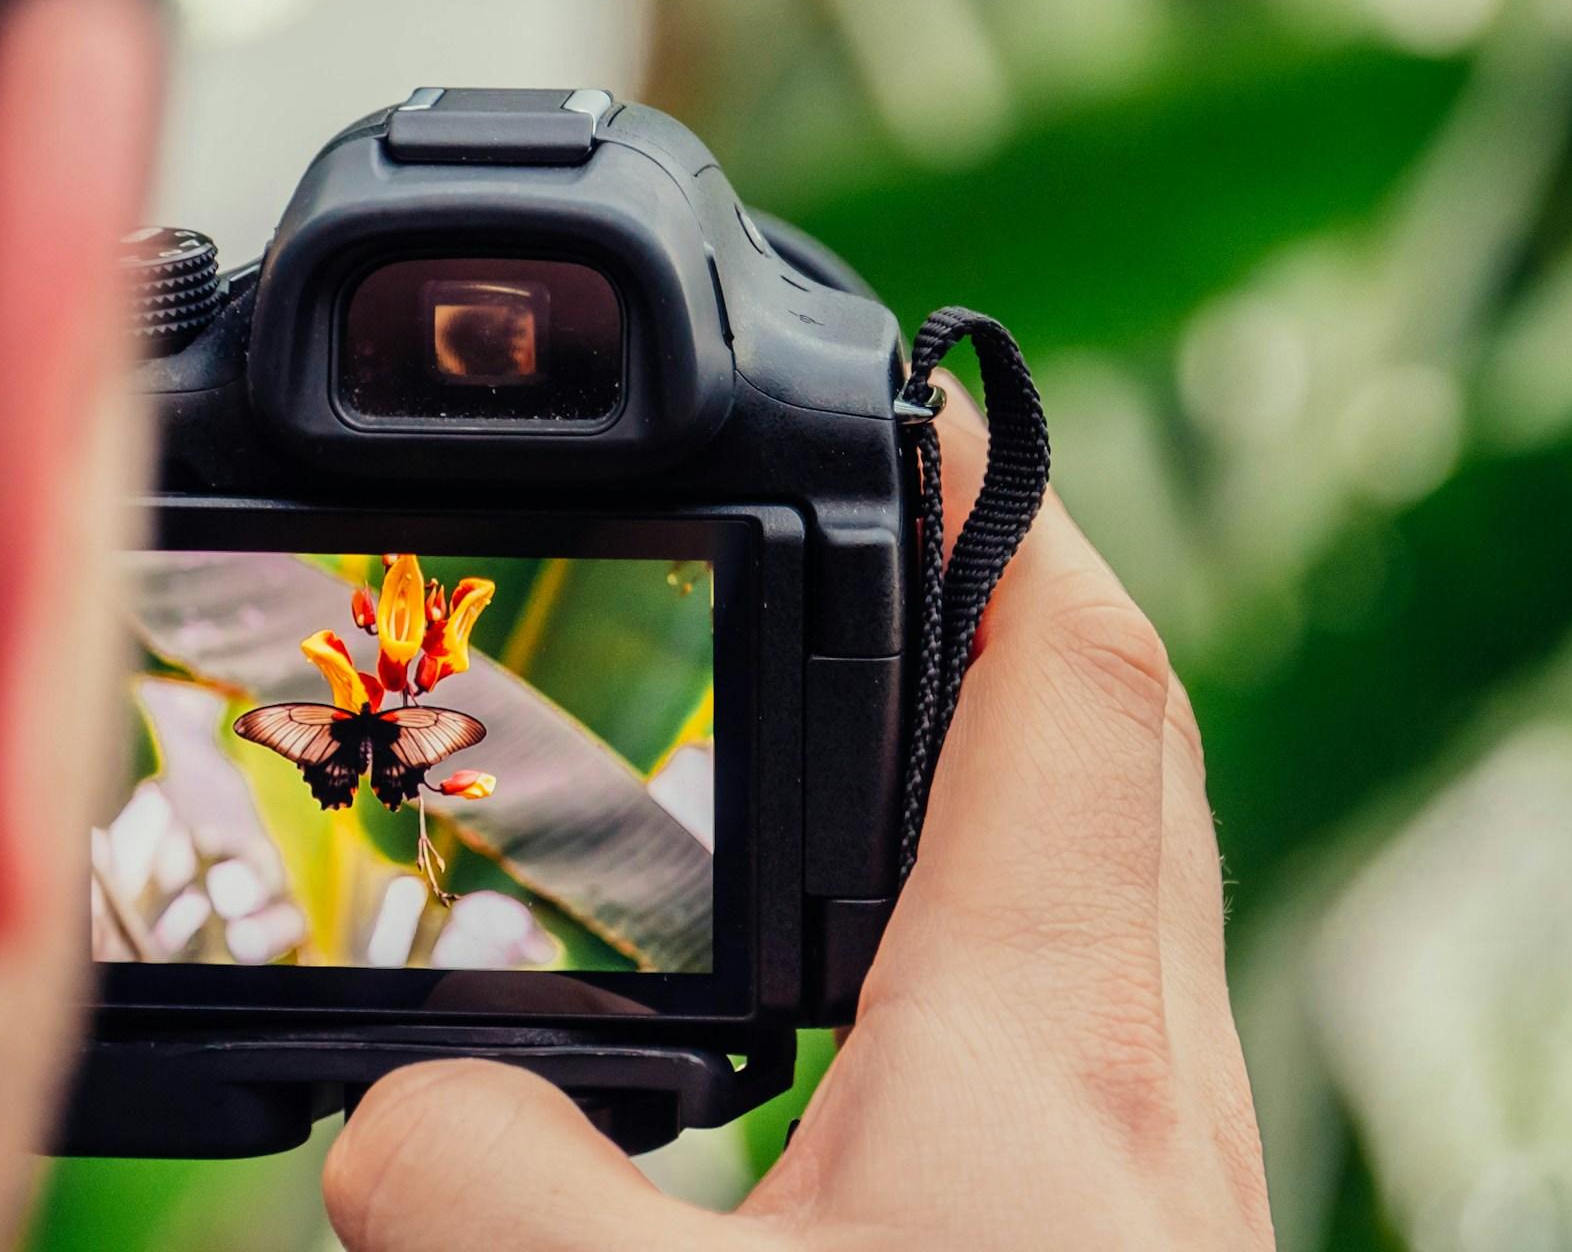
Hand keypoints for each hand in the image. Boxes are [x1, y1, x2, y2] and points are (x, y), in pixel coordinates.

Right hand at [322, 375, 1274, 1250]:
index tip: (927, 401)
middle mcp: (1149, 1056)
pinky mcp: (1152, 1214)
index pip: (1075, 664)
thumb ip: (496, 1192)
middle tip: (893, 541)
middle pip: (1121, 734)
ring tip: (876, 733)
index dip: (1007, 500)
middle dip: (1011, 600)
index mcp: (1049, 1029)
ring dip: (1020, 757)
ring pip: (1130, 863)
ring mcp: (1178, 1140)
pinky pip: (1112, 988)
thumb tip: (393, 1113)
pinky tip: (903, 986)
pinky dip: (1015, 910)